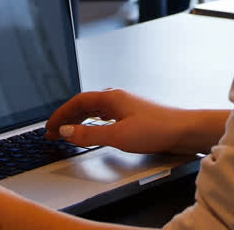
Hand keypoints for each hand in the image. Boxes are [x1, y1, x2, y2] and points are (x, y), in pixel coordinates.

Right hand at [45, 88, 227, 155]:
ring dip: (79, 120)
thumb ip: (89, 135)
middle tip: (53, 132)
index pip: (77, 102)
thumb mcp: (117, 136)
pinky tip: (94, 129)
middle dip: (67, 118)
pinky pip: (104, 116)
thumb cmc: (157, 129)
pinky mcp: (133, 116)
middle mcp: (117, 98)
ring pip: (94, 110)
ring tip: (68, 132)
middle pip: (84, 105)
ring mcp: (125, 106)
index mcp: (111, 98)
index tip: (49, 126)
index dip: (61, 114)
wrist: (184, 130)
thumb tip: (66, 132)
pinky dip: (92, 122)